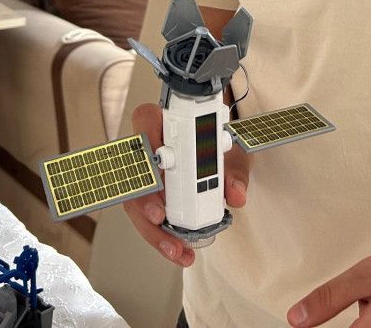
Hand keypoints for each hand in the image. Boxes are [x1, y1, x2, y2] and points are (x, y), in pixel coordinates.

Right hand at [121, 102, 252, 267]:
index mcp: (165, 122)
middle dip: (144, 200)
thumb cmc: (219, 145)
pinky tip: (176, 250)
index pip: (145, 120)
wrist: (220, 152)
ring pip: (135, 200)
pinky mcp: (150, 197)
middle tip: (160, 219)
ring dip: (152, 229)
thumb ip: (235, 172)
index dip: (149, 145)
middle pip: (135, 171)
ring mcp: (146, 174)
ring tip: (174, 249)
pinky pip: (146, 216)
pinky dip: (160, 236)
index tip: (160, 168)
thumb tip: (235, 195)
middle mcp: (149, 147)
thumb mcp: (233, 154)